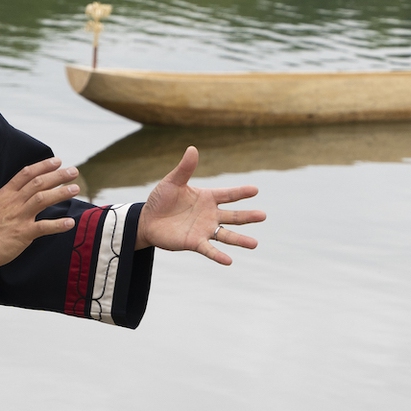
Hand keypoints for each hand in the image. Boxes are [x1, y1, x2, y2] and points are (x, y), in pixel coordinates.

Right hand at [0, 158, 78, 280]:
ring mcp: (18, 217)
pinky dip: (58, 224)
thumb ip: (9, 198)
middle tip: (73, 171)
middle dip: (58, 176)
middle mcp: (13, 202)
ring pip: (42, 199)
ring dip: (60, 193)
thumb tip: (23, 194)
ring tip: (75, 189)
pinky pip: (43, 227)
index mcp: (5, 194)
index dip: (43, 166)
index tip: (57, 161)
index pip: (26, 174)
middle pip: (38, 183)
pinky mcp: (21, 234)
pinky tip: (69, 222)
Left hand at [136, 147, 264, 265]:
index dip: (241, 193)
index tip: (255, 190)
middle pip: (233, 216)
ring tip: (254, 244)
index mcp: (208, 198)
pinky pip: (209, 249)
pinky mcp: (195, 242)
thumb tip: (192, 149)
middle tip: (263, 216)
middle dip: (248, 216)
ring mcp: (204, 229)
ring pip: (226, 235)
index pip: (228, 195)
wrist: (147, 220)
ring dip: (240, 240)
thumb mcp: (172, 182)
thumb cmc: (161, 199)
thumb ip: (185, 168)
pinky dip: (218, 255)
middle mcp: (210, 215)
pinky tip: (229, 261)